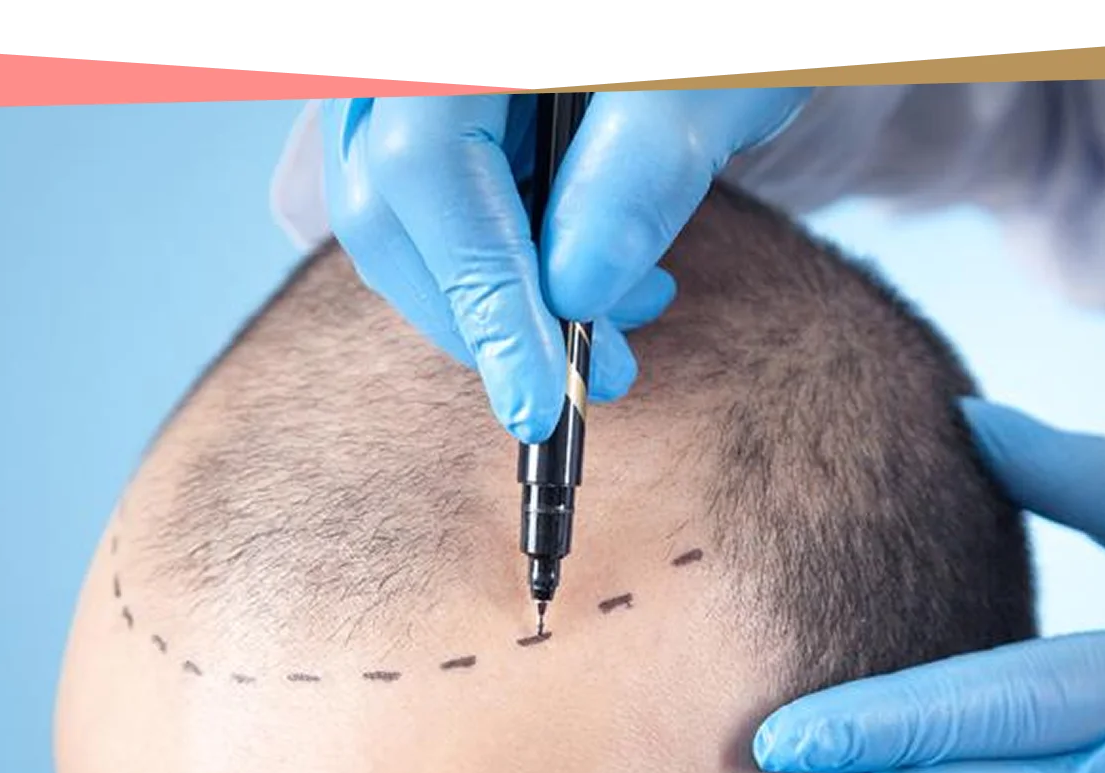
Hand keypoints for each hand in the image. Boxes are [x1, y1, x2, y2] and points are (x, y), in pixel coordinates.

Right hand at [320, 88, 811, 441]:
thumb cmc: (717, 44)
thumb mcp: (707, 83)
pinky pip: (418, 209)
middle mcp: (393, 64)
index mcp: (455, 43)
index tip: (536, 402)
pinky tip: (582, 276)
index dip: (479, 295)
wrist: (705, 12)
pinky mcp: (418, 117)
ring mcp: (391, 87)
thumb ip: (645, 167)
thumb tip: (572, 293)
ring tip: (623, 312)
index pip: (426, 165)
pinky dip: (493, 264)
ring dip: (496, 300)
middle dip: (488, 316)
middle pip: (387, 204)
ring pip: (393, 220)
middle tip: (602, 374)